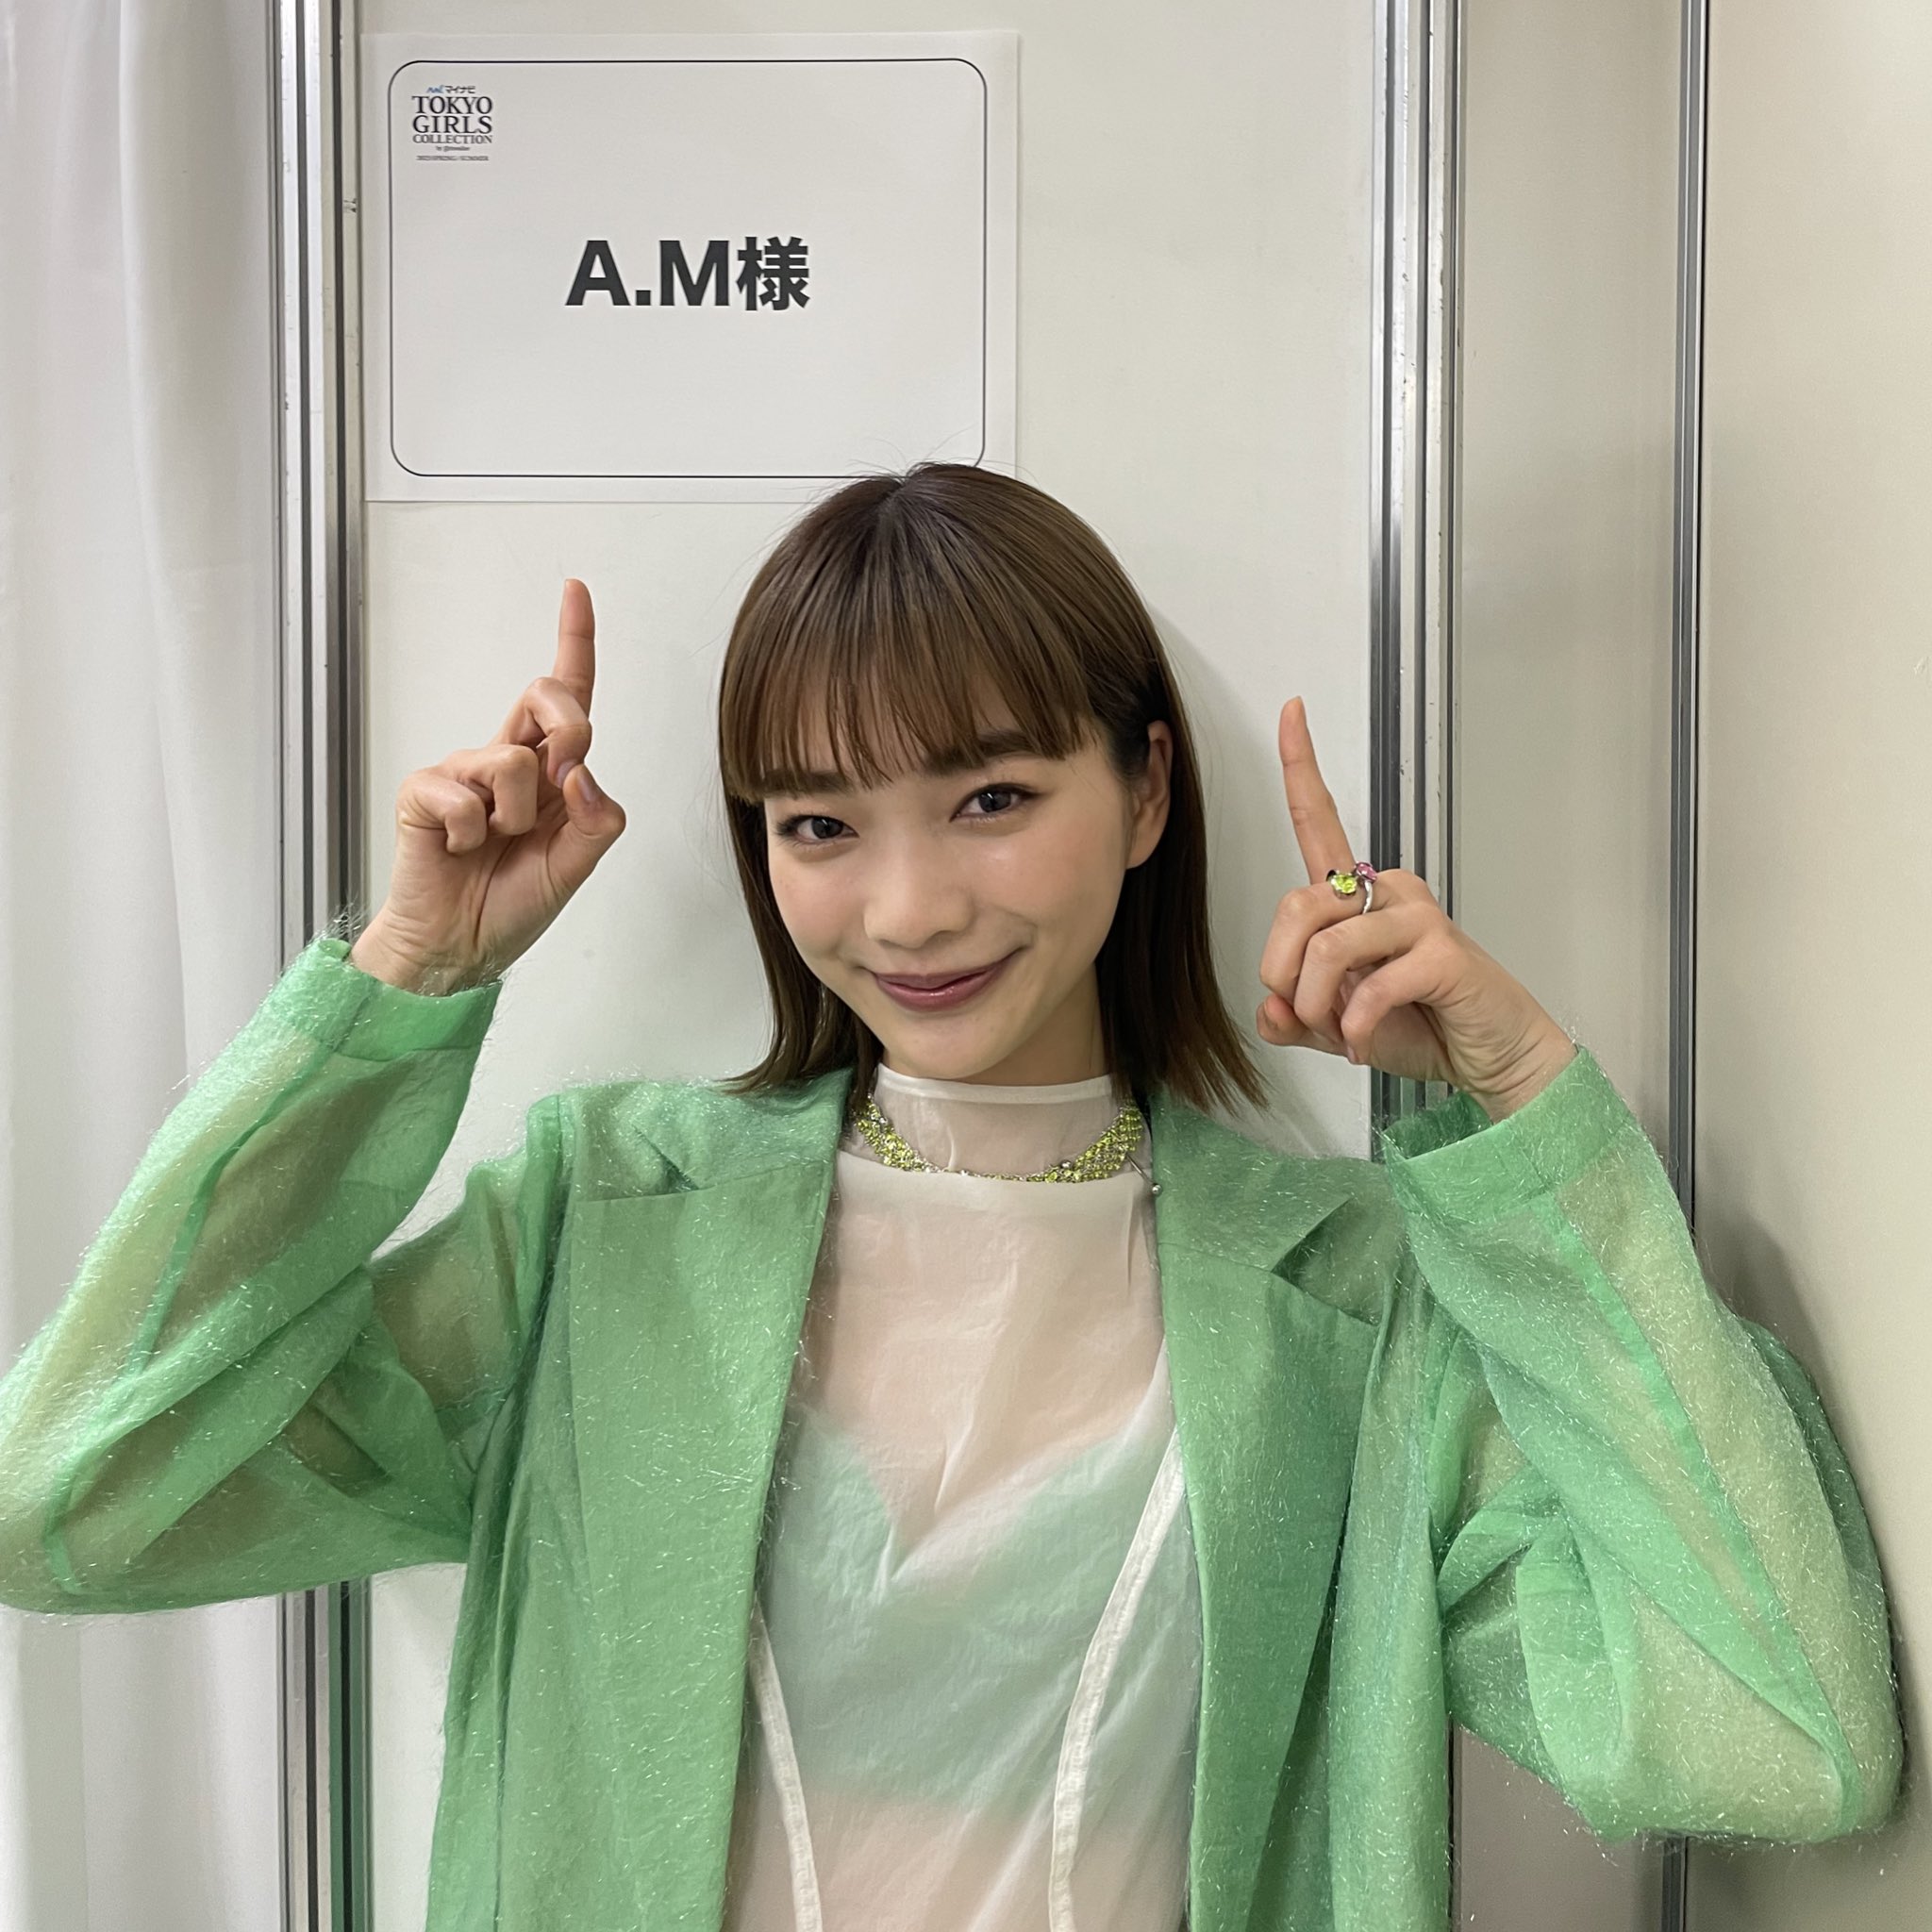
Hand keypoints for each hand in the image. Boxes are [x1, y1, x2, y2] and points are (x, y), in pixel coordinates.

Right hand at [351, 579, 626, 993]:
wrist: (460, 948)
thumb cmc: (513, 902)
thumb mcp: (578, 865)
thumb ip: (597, 818)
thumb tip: (581, 771)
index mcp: (548, 772)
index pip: (566, 697)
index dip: (573, 639)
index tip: (575, 590)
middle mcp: (506, 759)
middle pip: (545, 696)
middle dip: (568, 729)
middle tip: (559, 783)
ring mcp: (462, 772)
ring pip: (513, 763)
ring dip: (517, 818)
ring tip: (495, 845)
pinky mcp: (424, 791)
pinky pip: (464, 797)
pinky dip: (472, 835)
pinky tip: (461, 851)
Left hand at [1256, 697, 1575, 1119]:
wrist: (1489, 1056)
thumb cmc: (1419, 1024)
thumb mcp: (1336, 1025)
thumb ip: (1294, 1016)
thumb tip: (1270, 1011)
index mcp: (1359, 895)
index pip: (1320, 819)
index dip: (1300, 766)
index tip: (1289, 709)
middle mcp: (1388, 891)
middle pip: (1298, 904)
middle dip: (1282, 969)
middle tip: (1303, 1011)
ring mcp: (1420, 917)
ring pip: (1328, 945)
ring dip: (1318, 1002)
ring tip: (1338, 1031)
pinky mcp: (1443, 954)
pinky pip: (1372, 984)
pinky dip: (1355, 1025)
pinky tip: (1363, 1043)